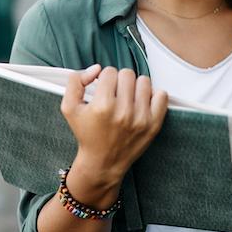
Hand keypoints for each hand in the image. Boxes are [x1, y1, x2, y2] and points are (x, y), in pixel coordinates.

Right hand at [60, 66, 167, 189]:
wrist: (103, 162)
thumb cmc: (87, 135)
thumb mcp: (69, 108)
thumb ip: (76, 82)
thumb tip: (96, 69)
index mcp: (102, 106)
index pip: (109, 72)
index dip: (104, 79)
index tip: (103, 90)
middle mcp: (123, 112)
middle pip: (127, 74)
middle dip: (119, 81)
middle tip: (115, 94)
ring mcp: (141, 118)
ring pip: (144, 81)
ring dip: (135, 87)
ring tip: (127, 99)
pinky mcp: (154, 124)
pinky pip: (161, 95)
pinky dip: (153, 96)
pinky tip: (142, 103)